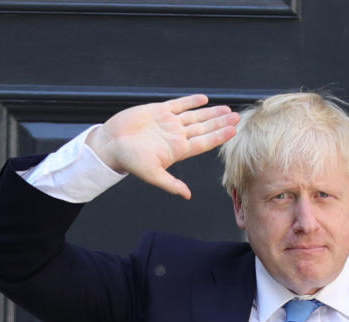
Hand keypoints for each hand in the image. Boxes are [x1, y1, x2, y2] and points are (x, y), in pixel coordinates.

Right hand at [86, 94, 239, 199]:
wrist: (111, 144)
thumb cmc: (130, 160)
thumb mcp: (152, 174)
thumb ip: (171, 184)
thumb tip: (187, 195)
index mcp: (178, 149)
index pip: (204, 142)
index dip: (219, 136)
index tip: (233, 131)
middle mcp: (177, 136)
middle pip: (204, 128)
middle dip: (221, 122)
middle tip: (237, 117)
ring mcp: (169, 123)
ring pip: (195, 116)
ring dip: (211, 113)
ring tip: (226, 109)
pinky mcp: (158, 110)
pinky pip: (178, 104)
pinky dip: (191, 101)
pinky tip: (204, 99)